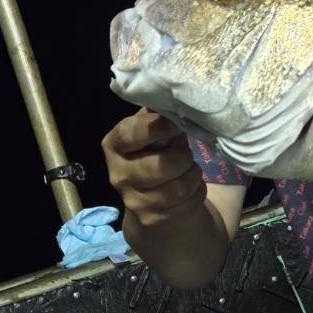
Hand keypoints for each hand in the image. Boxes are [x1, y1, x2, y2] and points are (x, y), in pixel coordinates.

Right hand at [101, 108, 206, 228]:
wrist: (150, 201)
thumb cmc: (155, 153)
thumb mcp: (150, 132)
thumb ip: (157, 115)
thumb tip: (176, 93)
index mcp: (114, 146)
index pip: (130, 134)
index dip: (156, 127)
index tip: (176, 123)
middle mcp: (118, 175)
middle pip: (161, 165)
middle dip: (182, 156)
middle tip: (184, 151)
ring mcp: (134, 201)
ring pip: (179, 186)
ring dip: (193, 173)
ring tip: (189, 167)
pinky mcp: (152, 218)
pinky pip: (188, 201)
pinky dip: (197, 190)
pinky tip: (190, 185)